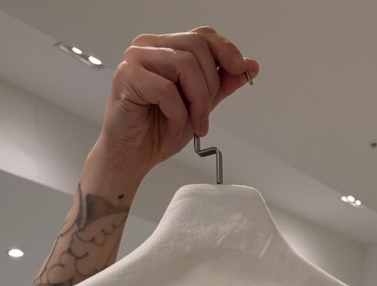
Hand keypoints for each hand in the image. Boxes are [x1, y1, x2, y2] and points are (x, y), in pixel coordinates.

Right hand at [92, 27, 258, 184]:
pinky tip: (173, 125)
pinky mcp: (126, 76)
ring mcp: (135, 59)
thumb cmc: (156, 132)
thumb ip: (221, 85)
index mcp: (165, 47)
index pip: (202, 35)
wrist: (130, 158)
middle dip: (210, 86)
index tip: (241, 70)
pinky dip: (177, 112)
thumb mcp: (199, 107)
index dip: (225, 50)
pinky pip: (166, 89)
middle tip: (205, 116)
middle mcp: (149, 47)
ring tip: (193, 123)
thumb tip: (250, 65)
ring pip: (184, 65)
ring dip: (197, 101)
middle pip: (196, 48)